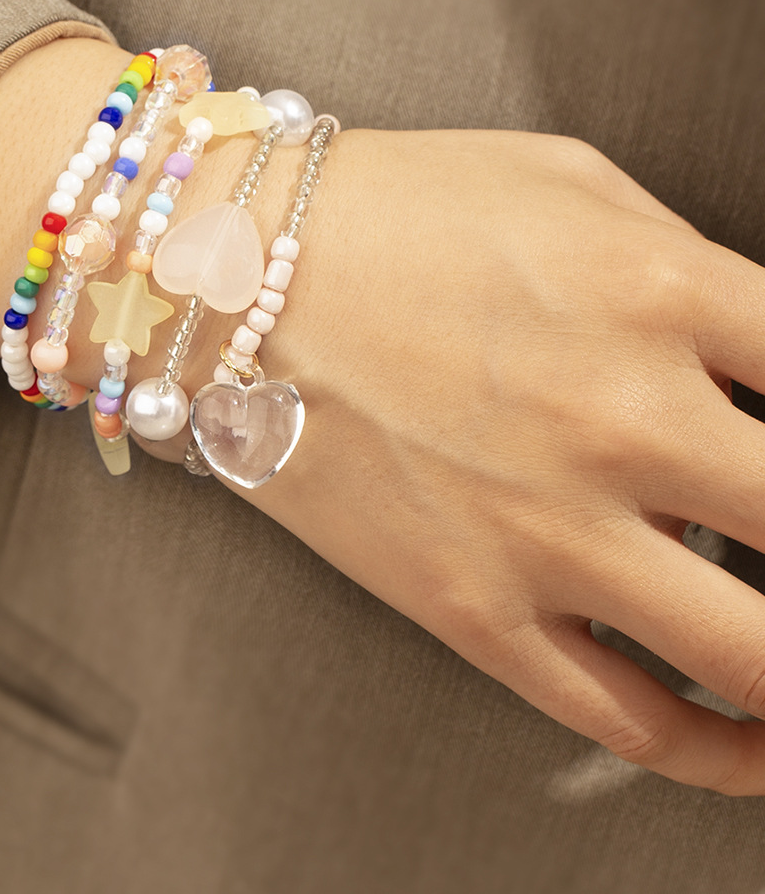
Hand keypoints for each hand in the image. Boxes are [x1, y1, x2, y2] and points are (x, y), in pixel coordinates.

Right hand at [0, 40, 764, 792]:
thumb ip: (693, 262)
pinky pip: (635, 720)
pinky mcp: (474, 607)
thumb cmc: (385, 213)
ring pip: (762, 658)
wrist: (223, 277)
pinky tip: (755, 745)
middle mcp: (624, 416)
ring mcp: (549, 528)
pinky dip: (726, 752)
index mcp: (661, 289)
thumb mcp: (565, 181)